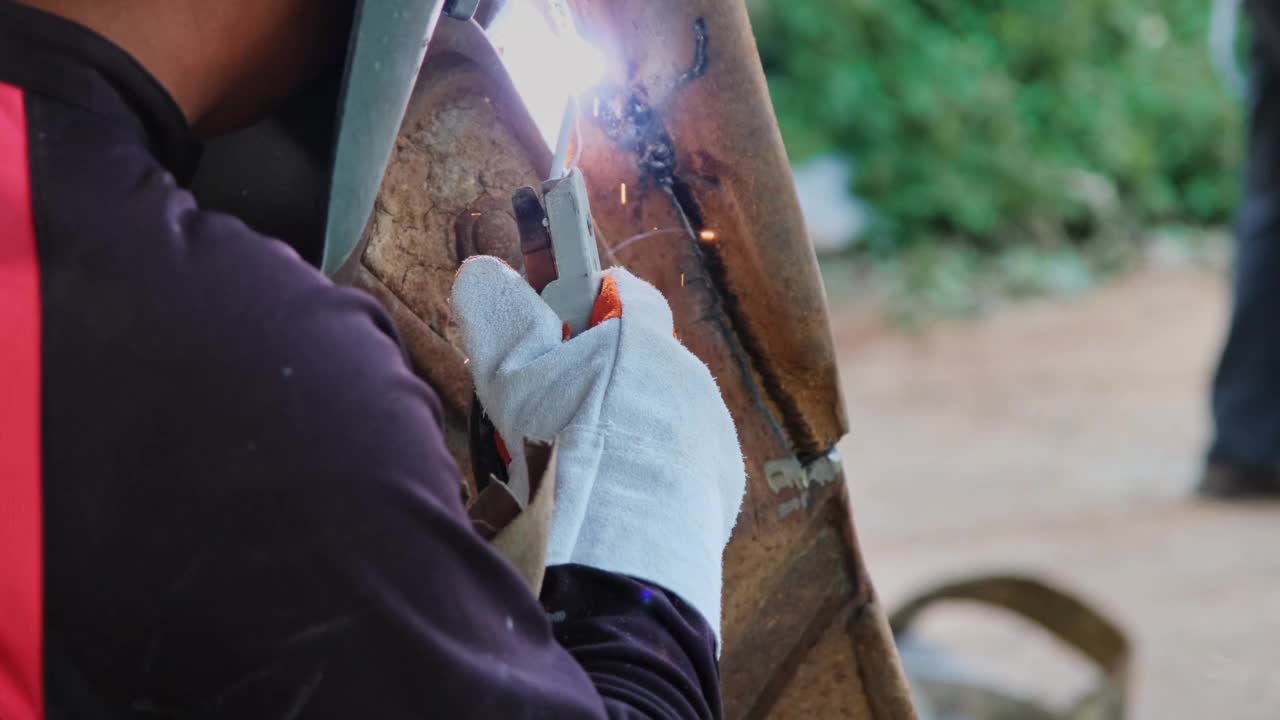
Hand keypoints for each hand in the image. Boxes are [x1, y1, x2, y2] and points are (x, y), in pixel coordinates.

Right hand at [451, 257, 744, 642]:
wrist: (619, 545)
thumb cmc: (560, 448)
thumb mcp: (510, 376)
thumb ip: (498, 316)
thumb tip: (482, 271)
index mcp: (643, 336)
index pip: (620, 289)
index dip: (583, 302)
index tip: (552, 330)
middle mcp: (688, 373)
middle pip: (641, 356)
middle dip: (601, 374)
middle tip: (553, 414)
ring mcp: (713, 430)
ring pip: (661, 413)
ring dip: (629, 426)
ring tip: (583, 468)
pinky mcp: (723, 483)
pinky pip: (684, 463)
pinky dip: (653, 473)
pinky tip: (616, 501)